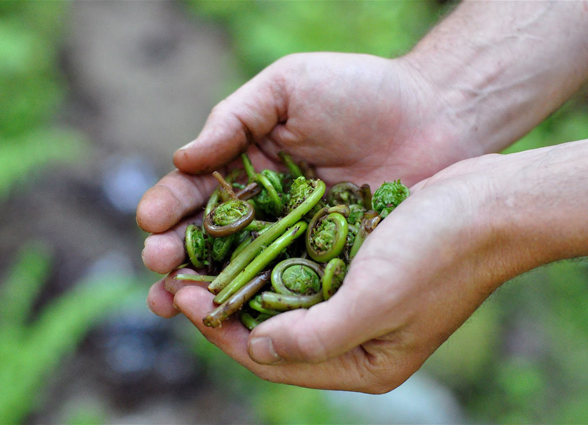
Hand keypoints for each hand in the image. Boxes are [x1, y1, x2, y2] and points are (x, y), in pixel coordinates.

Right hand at [137, 51, 478, 274]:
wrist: (436, 114)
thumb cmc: (361, 91)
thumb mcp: (289, 86)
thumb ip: (235, 117)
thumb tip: (183, 158)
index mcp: (248, 163)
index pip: (197, 190)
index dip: (170, 207)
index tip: (151, 222)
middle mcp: (267, 206)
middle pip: (211, 238)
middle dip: (178, 254)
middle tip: (158, 269)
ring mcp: (298, 238)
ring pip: (243, 269)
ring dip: (207, 286)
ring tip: (177, 302)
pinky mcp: (331, 262)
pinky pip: (291, 285)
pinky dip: (262, 301)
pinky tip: (236, 314)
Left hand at [147, 133, 587, 391]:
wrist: (490, 201)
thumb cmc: (440, 253)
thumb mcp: (378, 300)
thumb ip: (315, 336)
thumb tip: (256, 347)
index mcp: (363, 362)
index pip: (275, 358)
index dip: (223, 331)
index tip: (184, 298)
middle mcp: (355, 336)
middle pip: (271, 328)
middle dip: (221, 305)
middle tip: (175, 277)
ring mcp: (356, 299)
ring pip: (279, 294)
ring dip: (238, 275)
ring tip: (194, 255)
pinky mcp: (357, 263)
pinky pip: (299, 263)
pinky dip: (268, 251)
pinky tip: (240, 230)